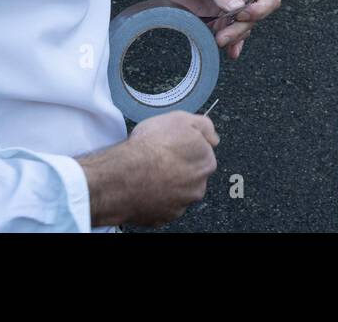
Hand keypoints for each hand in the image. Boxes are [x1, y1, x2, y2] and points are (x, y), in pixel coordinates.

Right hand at [80, 111, 217, 225]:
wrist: (124, 175)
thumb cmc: (151, 146)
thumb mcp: (180, 119)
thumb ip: (204, 126)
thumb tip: (213, 137)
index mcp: (206, 163)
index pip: (202, 153)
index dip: (185, 147)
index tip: (172, 145)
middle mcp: (198, 187)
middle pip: (191, 175)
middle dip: (178, 167)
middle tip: (159, 159)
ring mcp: (180, 205)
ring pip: (177, 192)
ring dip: (167, 184)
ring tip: (147, 174)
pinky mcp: (162, 218)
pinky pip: (160, 206)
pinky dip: (154, 198)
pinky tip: (143, 188)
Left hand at [158, 0, 281, 58]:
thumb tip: (238, 8)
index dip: (261, 10)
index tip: (242, 15)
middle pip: (255, 18)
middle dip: (240, 29)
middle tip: (223, 36)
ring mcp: (231, 8)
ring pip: (242, 28)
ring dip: (233, 37)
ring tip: (218, 41)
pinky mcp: (219, 18)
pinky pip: (230, 33)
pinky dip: (231, 43)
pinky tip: (230, 52)